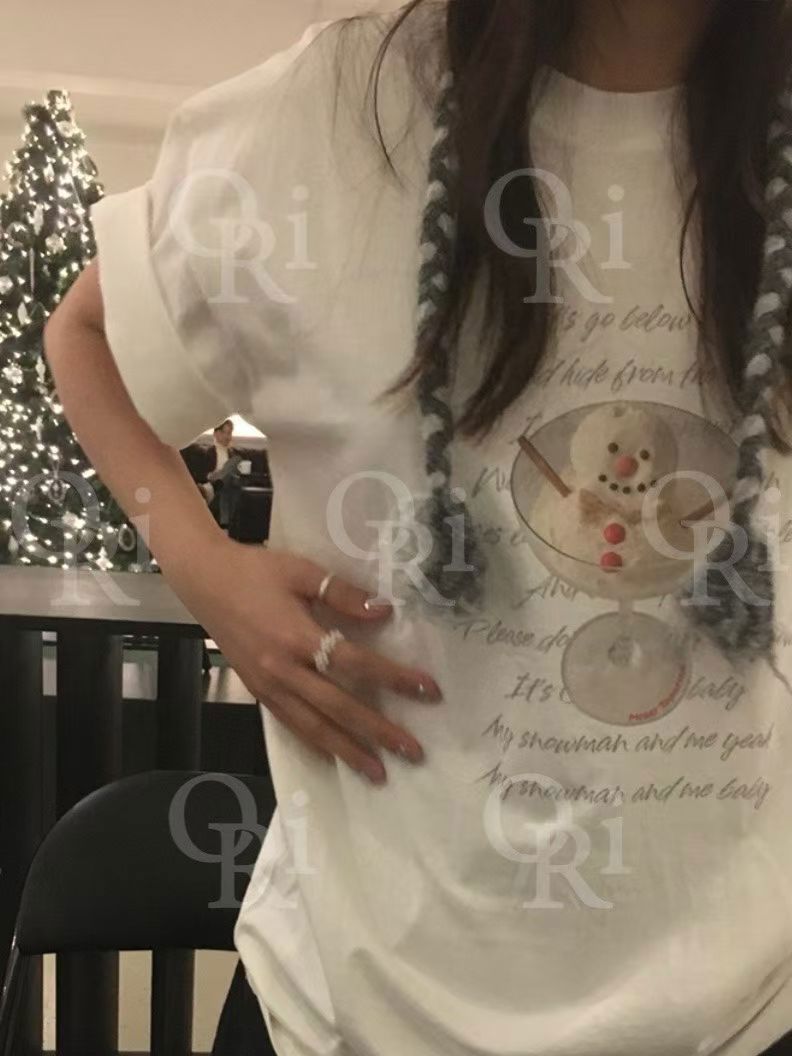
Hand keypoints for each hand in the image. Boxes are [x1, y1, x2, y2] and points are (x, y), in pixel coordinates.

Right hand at [166, 539, 441, 784]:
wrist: (204, 579)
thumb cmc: (255, 570)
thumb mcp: (301, 571)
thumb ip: (342, 593)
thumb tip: (383, 612)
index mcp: (296, 635)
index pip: (355, 663)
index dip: (393, 678)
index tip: (427, 690)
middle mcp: (283, 668)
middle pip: (338, 706)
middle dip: (377, 731)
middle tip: (412, 751)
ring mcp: (268, 684)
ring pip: (313, 726)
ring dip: (347, 750)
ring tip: (378, 772)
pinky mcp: (257, 691)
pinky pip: (290, 724)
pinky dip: (314, 743)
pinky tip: (334, 757)